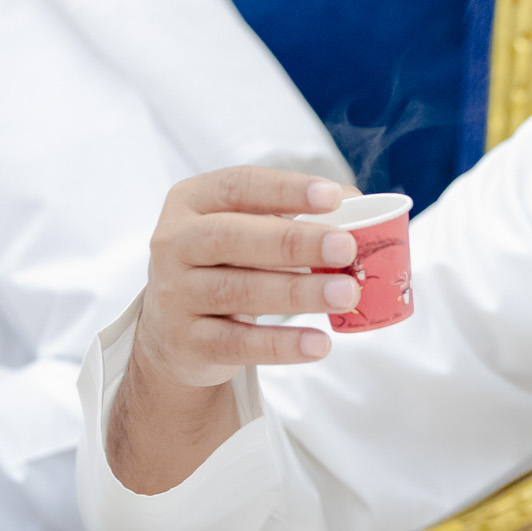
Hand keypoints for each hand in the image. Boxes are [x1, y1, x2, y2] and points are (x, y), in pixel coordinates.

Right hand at [107, 165, 355, 493]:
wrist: (174, 334)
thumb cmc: (225, 266)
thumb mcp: (245, 232)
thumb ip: (291, 216)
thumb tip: (357, 207)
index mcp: (191, 202)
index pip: (238, 186)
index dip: (285, 189)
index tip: (333, 196)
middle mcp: (174, 244)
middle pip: (232, 237)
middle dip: (293, 242)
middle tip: (345, 247)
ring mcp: (175, 295)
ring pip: (238, 291)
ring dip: (297, 293)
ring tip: (346, 294)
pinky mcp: (187, 343)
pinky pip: (239, 343)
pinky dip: (282, 344)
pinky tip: (319, 343)